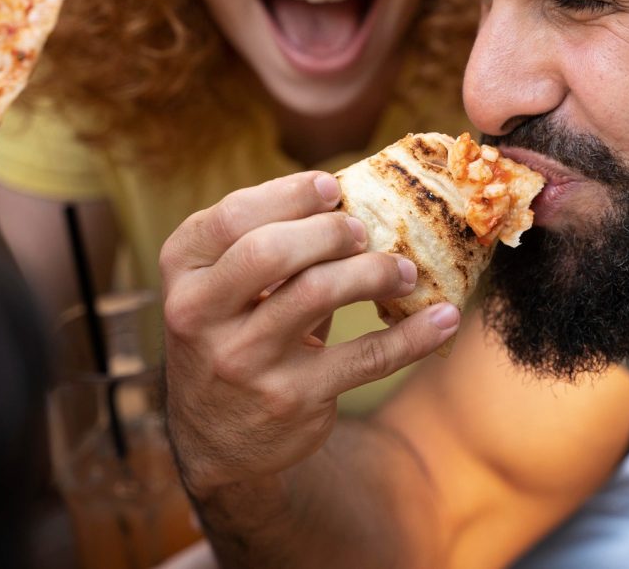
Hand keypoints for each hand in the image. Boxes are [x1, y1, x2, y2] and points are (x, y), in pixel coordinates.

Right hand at [160, 171, 458, 495]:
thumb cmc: (233, 337)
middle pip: (269, 250)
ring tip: (404, 271)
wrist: (213, 441)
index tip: (332, 187)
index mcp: (183, 276)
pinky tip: (444, 318)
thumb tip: (352, 196)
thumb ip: (266, 248)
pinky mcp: (291, 398)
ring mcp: (245, 360)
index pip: (229, 217)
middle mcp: (200, 317)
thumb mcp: (223, 293)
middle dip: (329, 231)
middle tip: (363, 232)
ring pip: (317, 293)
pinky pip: (365, 357)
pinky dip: (414, 335)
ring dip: (374, 272)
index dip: (287, 194)